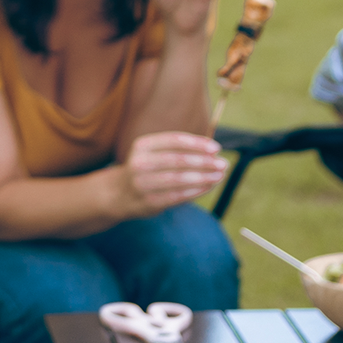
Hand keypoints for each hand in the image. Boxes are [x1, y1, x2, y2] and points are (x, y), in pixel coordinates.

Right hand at [107, 130, 229, 218]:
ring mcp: (142, 184)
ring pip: (179, 179)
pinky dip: (196, 191)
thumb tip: (212, 149)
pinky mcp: (149, 202)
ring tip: (220, 176)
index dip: (197, 144)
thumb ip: (178, 149)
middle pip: (178, 160)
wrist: (119, 194)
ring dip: (204, 177)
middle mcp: (140, 163)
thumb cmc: (147, 169)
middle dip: (204, 162)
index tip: (216, 148)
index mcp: (142, 145)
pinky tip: (209, 186)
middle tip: (223, 164)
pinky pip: (178, 196)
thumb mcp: (154, 153)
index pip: (174, 141)